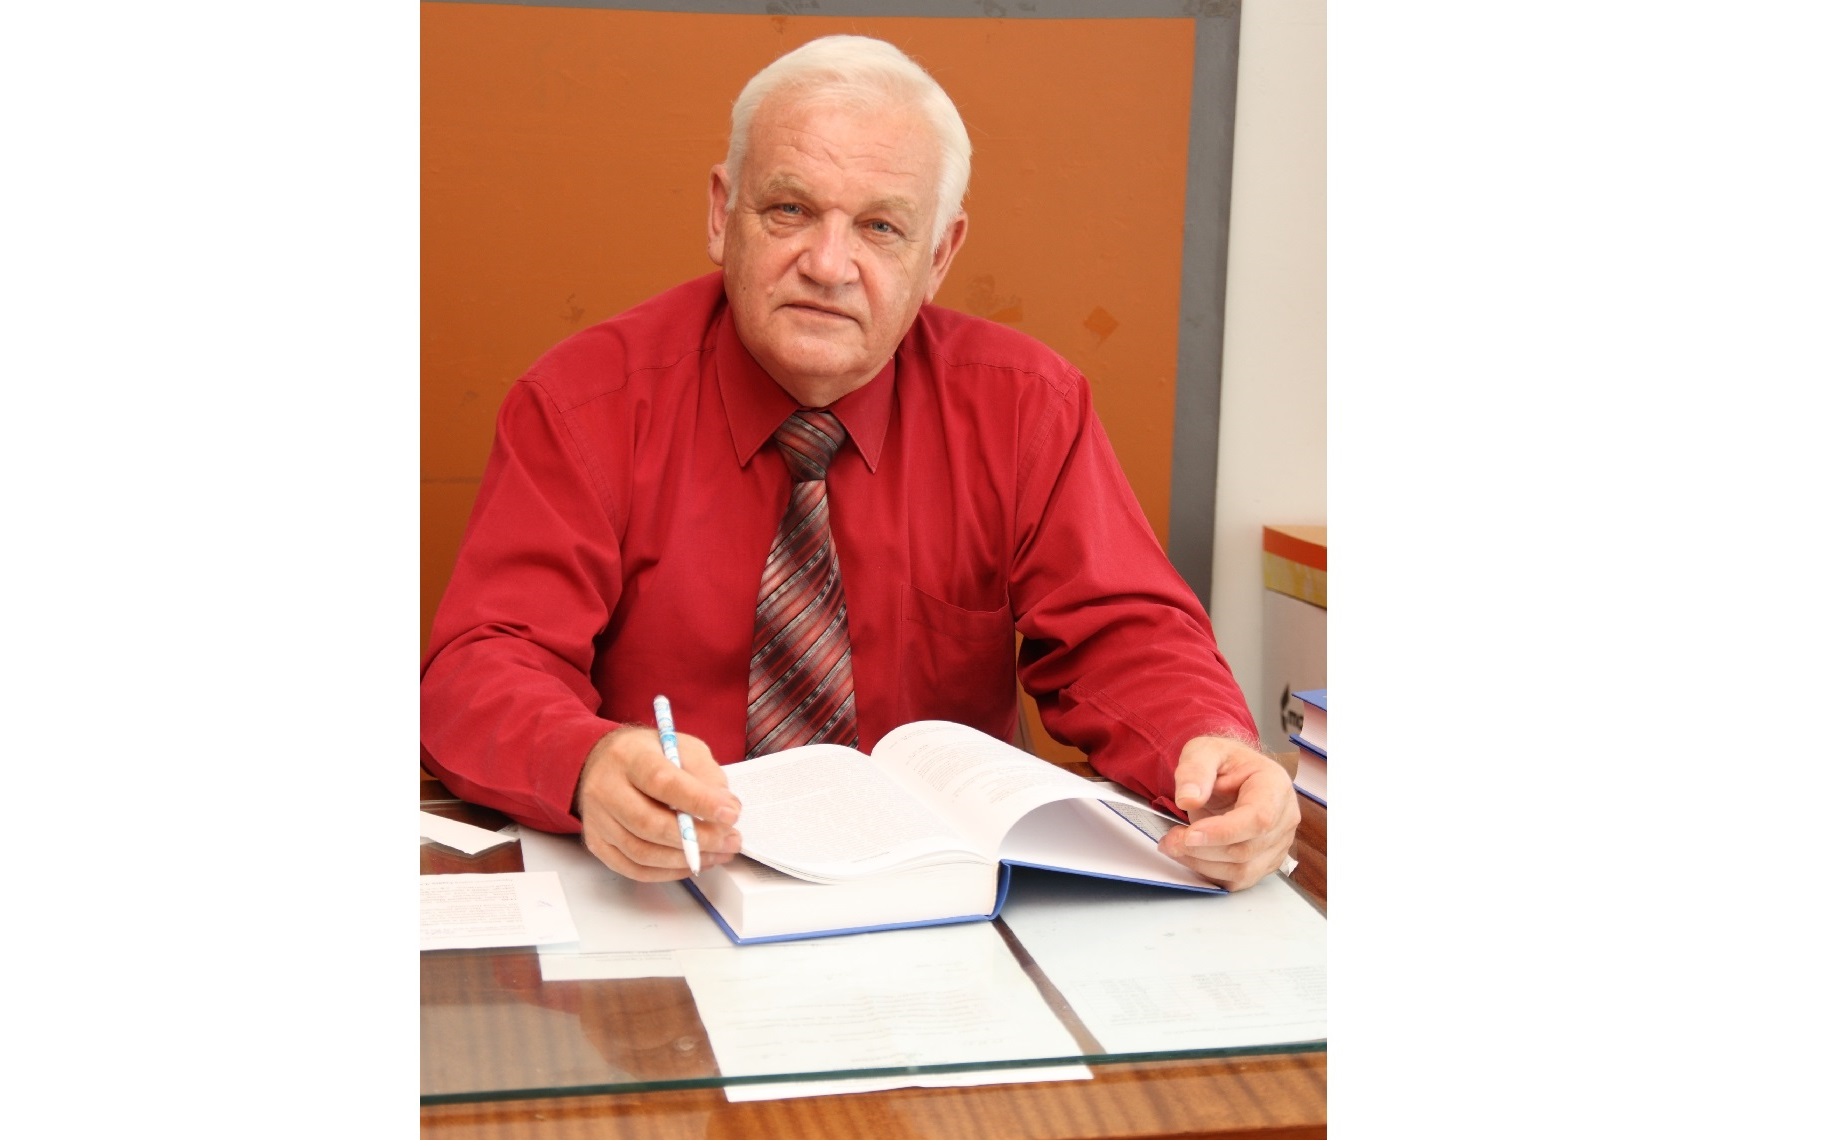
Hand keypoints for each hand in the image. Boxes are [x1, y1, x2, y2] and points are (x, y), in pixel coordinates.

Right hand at [573, 725, 742, 880]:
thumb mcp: (682, 748)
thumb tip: (727, 808)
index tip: (730, 814)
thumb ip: (706, 774)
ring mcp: (598, 819)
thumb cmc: (648, 755)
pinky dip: (667, 872)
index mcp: (630, 757)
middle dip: (697, 838)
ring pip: (642, 852)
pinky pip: (632, 868)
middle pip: (649, 823)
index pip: (662, 782)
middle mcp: (606, 788)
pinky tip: (691, 863)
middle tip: (730, 840)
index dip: (699, 801)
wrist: (602, 762)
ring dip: (686, 860)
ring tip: (718, 853)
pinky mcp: (597, 843)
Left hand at [1156, 735, 1297, 890]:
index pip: (1258, 818)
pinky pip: (1239, 880)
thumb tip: (1189, 798)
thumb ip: (1194, 770)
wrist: (1232, 773)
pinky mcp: (1265, 861)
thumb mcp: (1203, 751)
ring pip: (1242, 870)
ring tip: (1174, 846)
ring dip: (1202, 864)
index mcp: (1275, 785)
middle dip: (1202, 850)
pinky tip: (1191, 856)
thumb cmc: (1223, 762)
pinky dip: (1210, 873)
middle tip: (1170, 839)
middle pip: (1247, 849)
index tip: (1191, 834)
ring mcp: (1278, 843)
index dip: (1224, 832)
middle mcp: (1284, 817)